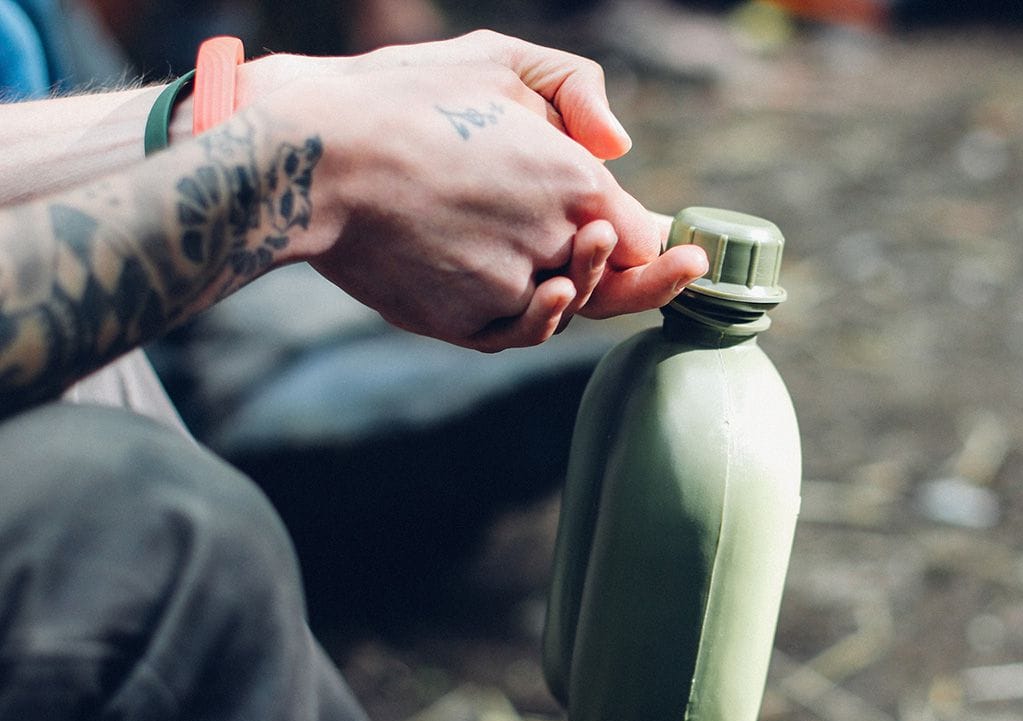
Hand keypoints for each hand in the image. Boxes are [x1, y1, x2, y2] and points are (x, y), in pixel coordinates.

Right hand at [248, 32, 706, 349]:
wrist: (310, 159)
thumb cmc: (404, 98)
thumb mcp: (496, 58)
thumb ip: (573, 87)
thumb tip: (620, 146)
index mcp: (573, 179)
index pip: (640, 231)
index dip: (661, 241)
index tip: (680, 246)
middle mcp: (553, 240)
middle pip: (613, 277)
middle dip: (648, 273)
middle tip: (685, 269)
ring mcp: (509, 288)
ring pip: (565, 307)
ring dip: (580, 287)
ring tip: (587, 260)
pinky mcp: (464, 323)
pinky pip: (516, 332)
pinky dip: (539, 318)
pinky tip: (555, 299)